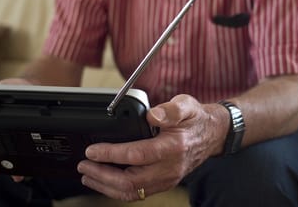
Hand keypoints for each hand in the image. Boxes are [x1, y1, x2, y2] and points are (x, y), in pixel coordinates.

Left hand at [77, 94, 227, 201]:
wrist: (213, 135)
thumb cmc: (196, 119)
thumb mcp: (186, 105)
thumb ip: (170, 109)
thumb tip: (153, 115)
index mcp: (173, 147)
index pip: (137, 155)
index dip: (111, 154)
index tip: (92, 150)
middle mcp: (169, 168)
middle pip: (130, 181)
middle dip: (102, 174)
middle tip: (84, 165)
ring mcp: (166, 179)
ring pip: (132, 191)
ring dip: (106, 186)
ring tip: (88, 175)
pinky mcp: (163, 183)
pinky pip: (137, 193)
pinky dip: (117, 189)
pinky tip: (104, 181)